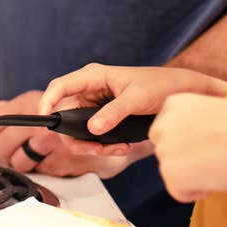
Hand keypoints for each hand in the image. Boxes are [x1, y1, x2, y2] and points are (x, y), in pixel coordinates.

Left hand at [0, 91, 128, 176]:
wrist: (117, 129)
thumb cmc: (75, 118)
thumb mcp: (40, 105)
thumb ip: (8, 109)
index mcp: (31, 102)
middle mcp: (40, 119)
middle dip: (2, 154)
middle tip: (12, 153)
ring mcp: (52, 140)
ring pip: (17, 162)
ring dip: (23, 164)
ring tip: (35, 156)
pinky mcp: (63, 159)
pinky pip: (39, 172)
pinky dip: (45, 169)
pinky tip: (54, 159)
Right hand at [37, 63, 226, 156]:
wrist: (180, 92)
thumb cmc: (161, 86)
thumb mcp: (137, 99)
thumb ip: (114, 113)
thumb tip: (93, 129)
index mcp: (93, 76)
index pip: (59, 87)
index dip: (46, 103)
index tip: (45, 122)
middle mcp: (90, 90)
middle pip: (65, 115)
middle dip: (76, 137)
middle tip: (94, 149)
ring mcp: (96, 104)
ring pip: (78, 129)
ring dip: (92, 144)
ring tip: (116, 149)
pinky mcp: (104, 117)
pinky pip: (93, 134)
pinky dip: (103, 145)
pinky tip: (121, 147)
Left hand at [150, 93, 226, 201]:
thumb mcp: (216, 113)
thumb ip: (196, 125)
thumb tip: (193, 145)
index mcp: (174, 104)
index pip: (168, 131)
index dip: (191, 142)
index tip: (214, 142)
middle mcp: (163, 124)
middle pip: (166, 151)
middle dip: (186, 159)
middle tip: (218, 157)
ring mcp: (164, 149)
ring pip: (173, 172)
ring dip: (195, 175)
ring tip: (223, 163)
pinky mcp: (171, 174)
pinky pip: (180, 192)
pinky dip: (199, 192)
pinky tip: (219, 177)